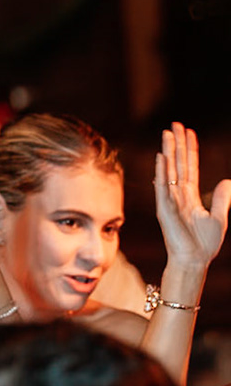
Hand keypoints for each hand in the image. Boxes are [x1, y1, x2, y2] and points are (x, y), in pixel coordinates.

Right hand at [155, 121, 229, 281]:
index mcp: (191, 196)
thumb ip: (221, 199)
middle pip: (178, 163)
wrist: (194, 260)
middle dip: (178, 144)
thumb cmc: (204, 243)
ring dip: (169, 152)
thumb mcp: (219, 218)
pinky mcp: (165, 208)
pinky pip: (163, 186)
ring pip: (170, 170)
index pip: (190, 167)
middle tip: (175, 124)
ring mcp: (170, 200)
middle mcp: (179, 194)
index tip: (189, 132)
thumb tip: (227, 180)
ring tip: (168, 133)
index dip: (191, 150)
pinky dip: (162, 171)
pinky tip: (162, 157)